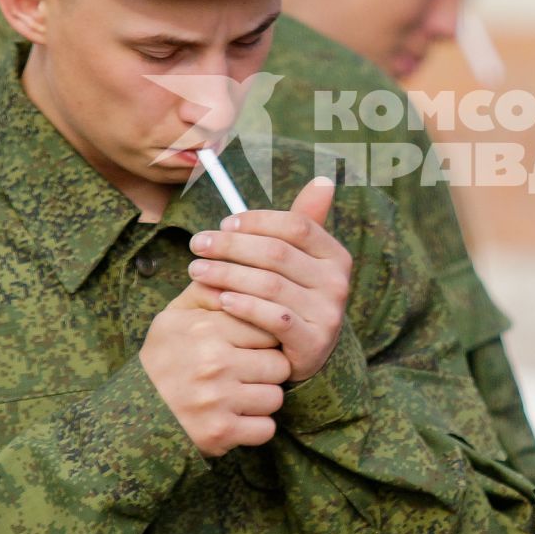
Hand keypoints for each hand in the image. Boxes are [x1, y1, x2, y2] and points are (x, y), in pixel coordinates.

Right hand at [139, 283, 291, 456]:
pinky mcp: (221, 433)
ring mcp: (218, 400)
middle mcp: (214, 363)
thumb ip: (207, 290)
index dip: (263, 337)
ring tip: (240, 394)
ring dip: (262, 399)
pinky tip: (237, 418)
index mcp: (206, 330)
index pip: (268, 327)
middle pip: (279, 363)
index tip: (250, 344)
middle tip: (247, 372)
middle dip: (267, 369)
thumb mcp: (174, 317)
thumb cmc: (161, 360)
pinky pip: (266, 429)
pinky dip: (255, 427)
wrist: (129, 416)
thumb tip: (238, 265)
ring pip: (275, 397)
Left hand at [186, 177, 351, 383]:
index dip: (257, 221)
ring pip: (270, 284)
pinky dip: (243, 306)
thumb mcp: (301, 260)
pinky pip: (273, 318)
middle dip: (231, 246)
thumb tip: (323, 180)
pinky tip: (219, 299)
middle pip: (277, 253)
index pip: (296, 226)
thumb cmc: (294, 296)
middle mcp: (337, 283)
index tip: (224, 224)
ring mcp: (327, 314)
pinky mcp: (313, 344)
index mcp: (335, 255)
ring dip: (227, 274)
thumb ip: (305, 222)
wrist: (305, 353)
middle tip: (197, 244)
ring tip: (197, 271)